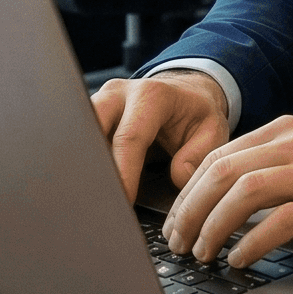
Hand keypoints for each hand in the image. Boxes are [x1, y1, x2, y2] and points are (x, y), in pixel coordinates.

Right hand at [91, 70, 229, 201]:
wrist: (186, 92)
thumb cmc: (196, 113)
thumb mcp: (213, 130)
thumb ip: (200, 154)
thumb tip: (178, 177)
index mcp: (152, 95)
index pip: (129, 137)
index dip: (123, 172)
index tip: (122, 200)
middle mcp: (120, 93)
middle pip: (92, 128)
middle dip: (93, 166)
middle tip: (98, 200)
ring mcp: (101, 100)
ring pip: (79, 132)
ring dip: (83, 163)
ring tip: (91, 196)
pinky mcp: (91, 112)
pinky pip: (80, 137)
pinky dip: (84, 160)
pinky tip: (89, 184)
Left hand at [164, 117, 292, 266]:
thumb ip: (273, 166)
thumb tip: (224, 196)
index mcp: (285, 132)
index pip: (218, 157)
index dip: (187, 192)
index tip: (176, 221)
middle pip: (221, 173)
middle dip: (190, 211)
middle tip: (178, 242)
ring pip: (243, 193)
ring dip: (213, 227)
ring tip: (203, 253)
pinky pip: (279, 222)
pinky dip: (251, 242)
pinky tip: (240, 259)